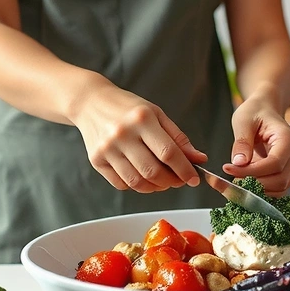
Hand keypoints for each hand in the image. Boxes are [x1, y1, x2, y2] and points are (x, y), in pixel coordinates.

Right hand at [70, 80, 206, 192]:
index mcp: (141, 119)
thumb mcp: (156, 114)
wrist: (91, 103)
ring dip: (155, 187)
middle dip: (171, 181)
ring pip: (137, 181)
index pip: (168, 152)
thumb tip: (199, 159)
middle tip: (179, 180)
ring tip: (162, 181)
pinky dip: (136, 186)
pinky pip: (121, 184)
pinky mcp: (96, 160)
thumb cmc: (127, 108)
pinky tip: (142, 177)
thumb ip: (178, 138)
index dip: (184, 170)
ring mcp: (107, 149)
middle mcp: (122, 134)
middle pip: (153, 171)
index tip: (194, 179)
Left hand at [222, 95, 289, 195]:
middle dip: (254, 184)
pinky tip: (243, 184)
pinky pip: (276, 189)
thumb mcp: (244, 120)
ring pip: (280, 188)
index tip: (230, 170)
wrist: (265, 110)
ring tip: (235, 181)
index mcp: (287, 139)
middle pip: (280, 180)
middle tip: (230, 180)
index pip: (275, 164)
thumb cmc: (256, 111)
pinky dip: (261, 191)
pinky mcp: (284, 172)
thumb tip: (239, 163)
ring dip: (258, 190)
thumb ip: (242, 142)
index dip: (252, 171)